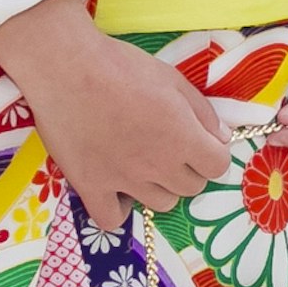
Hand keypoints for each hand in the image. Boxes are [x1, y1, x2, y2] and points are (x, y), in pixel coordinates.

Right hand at [0, 0, 227, 229]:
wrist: (66, 68)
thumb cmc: (121, 66)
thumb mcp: (173, 78)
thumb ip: (202, 112)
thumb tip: (221, 137)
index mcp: (182, 137)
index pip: (217, 166)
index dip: (211, 154)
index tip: (199, 142)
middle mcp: (158, 165)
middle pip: (191, 187)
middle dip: (187, 168)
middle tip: (167, 147)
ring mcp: (124, 180)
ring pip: (160, 204)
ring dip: (158, 187)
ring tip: (141, 163)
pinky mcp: (90, 187)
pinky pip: (112, 220)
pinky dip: (119, 209)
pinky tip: (116, 189)